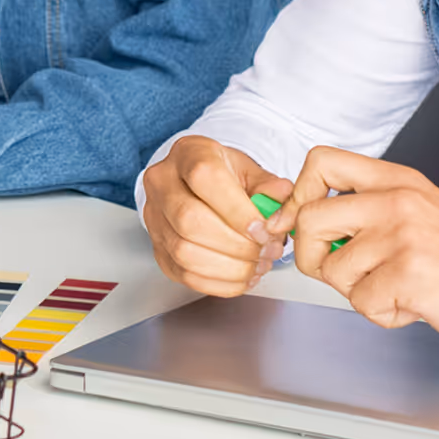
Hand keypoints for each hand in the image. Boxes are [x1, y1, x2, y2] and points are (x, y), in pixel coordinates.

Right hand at [141, 136, 295, 295]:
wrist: (194, 185)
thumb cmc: (223, 175)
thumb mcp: (249, 169)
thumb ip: (268, 185)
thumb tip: (283, 196)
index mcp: (187, 154)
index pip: (204, 179)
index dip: (237, 211)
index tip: (264, 231)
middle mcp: (162, 184)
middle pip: (189, 220)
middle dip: (235, 244)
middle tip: (265, 251)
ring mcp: (154, 219)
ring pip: (184, 252)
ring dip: (229, 268)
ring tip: (257, 265)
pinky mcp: (158, 249)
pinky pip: (184, 275)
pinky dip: (219, 283)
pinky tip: (242, 277)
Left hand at [278, 145, 438, 346]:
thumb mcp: (419, 210)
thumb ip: (369, 209)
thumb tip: (304, 221)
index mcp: (396, 180)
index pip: (320, 162)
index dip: (296, 196)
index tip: (298, 224)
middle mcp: (396, 200)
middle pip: (308, 220)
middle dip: (313, 257)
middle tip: (346, 273)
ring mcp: (401, 236)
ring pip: (332, 270)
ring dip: (358, 292)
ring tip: (399, 288)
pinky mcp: (408, 275)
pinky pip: (362, 303)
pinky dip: (383, 314)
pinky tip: (414, 303)